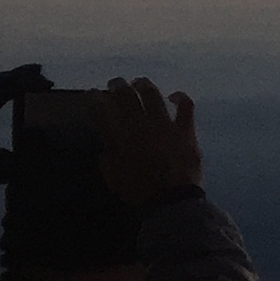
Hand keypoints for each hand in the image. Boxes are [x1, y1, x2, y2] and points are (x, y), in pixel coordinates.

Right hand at [93, 78, 202, 204]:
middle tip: (114, 83)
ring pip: (152, 95)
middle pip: (125, 97)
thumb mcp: (111, 174)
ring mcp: (164, 125)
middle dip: (117, 86)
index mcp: (118, 136)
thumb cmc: (137, 190)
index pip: (102, 110)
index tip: (93, 94)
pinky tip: (174, 96)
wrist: (170, 198)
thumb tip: (107, 141)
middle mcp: (139, 125)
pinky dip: (180, 97)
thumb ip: (107, 154)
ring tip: (138, 82)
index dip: (95, 99)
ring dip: (143, 85)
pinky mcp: (185, 129)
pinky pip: (186, 106)